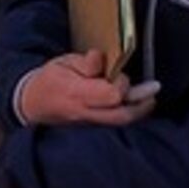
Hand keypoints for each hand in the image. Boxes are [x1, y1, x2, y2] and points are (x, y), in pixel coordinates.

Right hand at [16, 47, 155, 125]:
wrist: (34, 104)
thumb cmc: (50, 80)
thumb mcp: (63, 62)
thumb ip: (85, 62)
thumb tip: (99, 59)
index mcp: (76, 94)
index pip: (110, 95)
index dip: (119, 83)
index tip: (119, 73)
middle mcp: (85, 113)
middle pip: (121, 114)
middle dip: (140, 101)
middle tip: (154, 87)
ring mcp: (89, 124)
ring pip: (121, 122)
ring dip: (140, 109)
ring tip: (151, 96)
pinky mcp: (94, 128)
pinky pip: (117, 125)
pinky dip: (132, 114)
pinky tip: (141, 104)